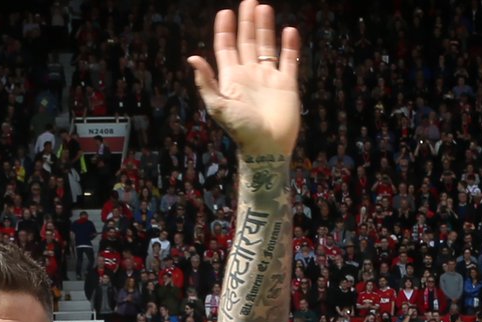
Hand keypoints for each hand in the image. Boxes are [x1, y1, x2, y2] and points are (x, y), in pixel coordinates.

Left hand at [187, 1, 300, 156]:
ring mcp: (268, 79)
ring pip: (266, 47)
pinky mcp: (286, 84)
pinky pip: (289, 60)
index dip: (224, 31)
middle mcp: (249, 75)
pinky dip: (289, 45)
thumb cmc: (241, 130)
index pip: (226, 49)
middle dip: (246, 22)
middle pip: (246, 42)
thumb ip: (206, 82)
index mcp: (231, 80)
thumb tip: (192, 58)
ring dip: (264, 28)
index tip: (225, 12)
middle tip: (248, 1)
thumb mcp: (218, 106)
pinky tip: (288, 31)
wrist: (267, 148)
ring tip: (263, 8)